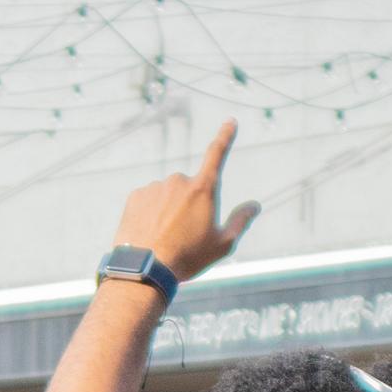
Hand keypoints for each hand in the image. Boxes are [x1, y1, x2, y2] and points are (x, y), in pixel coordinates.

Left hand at [110, 121, 257, 285]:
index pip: (217, 155)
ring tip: (164, 238)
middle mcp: (179, 181)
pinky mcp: (136, 196)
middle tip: (184, 235)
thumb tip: (255, 205)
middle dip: (188, 206)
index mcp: (203, 189)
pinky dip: (150, 215)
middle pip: (189, 190)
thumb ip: (240, 221)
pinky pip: (148, 202)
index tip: (230, 122)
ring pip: (167, 196)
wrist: (145, 269)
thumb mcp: (222, 245)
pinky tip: (148, 234)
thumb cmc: (187, 258)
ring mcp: (155, 187)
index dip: (225, 137)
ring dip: (168, 211)